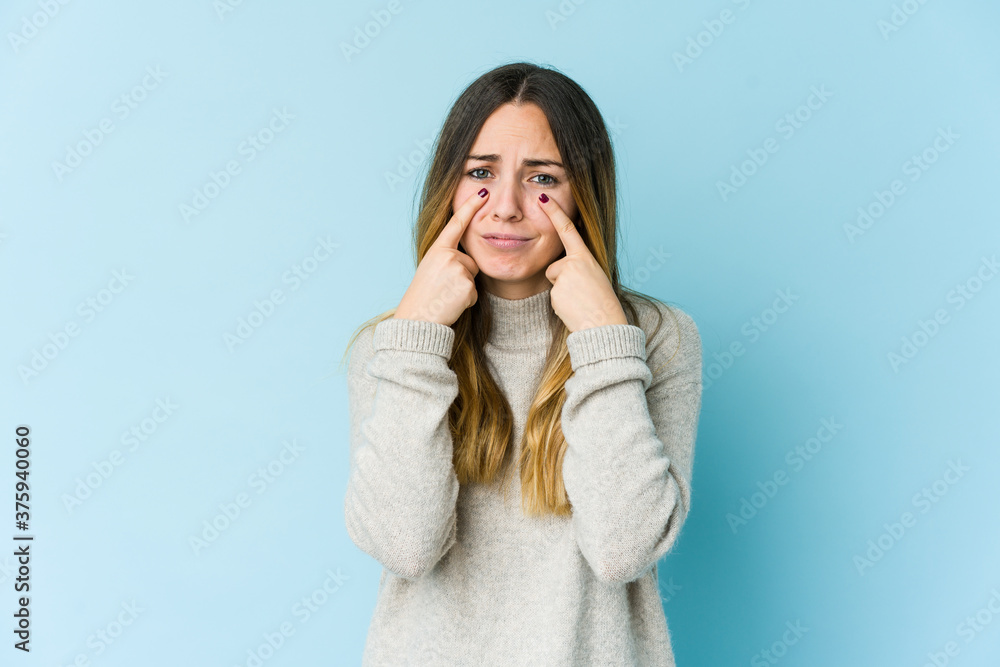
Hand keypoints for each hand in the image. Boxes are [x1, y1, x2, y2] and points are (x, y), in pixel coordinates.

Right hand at [394, 188, 487, 325]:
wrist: (417, 320)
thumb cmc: (423, 297)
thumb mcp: (430, 269)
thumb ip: (446, 258)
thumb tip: (466, 258)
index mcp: (436, 250)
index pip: (456, 224)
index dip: (470, 207)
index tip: (483, 193)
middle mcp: (447, 256)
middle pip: (470, 260)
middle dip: (463, 274)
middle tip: (443, 287)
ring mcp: (458, 270)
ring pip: (473, 276)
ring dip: (463, 288)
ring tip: (445, 296)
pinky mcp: (467, 286)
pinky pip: (474, 292)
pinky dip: (466, 300)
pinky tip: (451, 303)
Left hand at [541, 194, 626, 333]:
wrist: (605, 325)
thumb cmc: (602, 303)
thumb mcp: (595, 277)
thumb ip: (579, 266)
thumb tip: (563, 266)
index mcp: (586, 257)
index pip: (568, 230)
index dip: (555, 213)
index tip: (544, 198)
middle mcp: (575, 263)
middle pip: (555, 267)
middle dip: (561, 279)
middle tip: (582, 293)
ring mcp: (565, 277)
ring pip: (553, 282)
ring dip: (562, 292)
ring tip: (579, 301)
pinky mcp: (557, 292)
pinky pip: (553, 295)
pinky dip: (561, 303)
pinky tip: (574, 308)